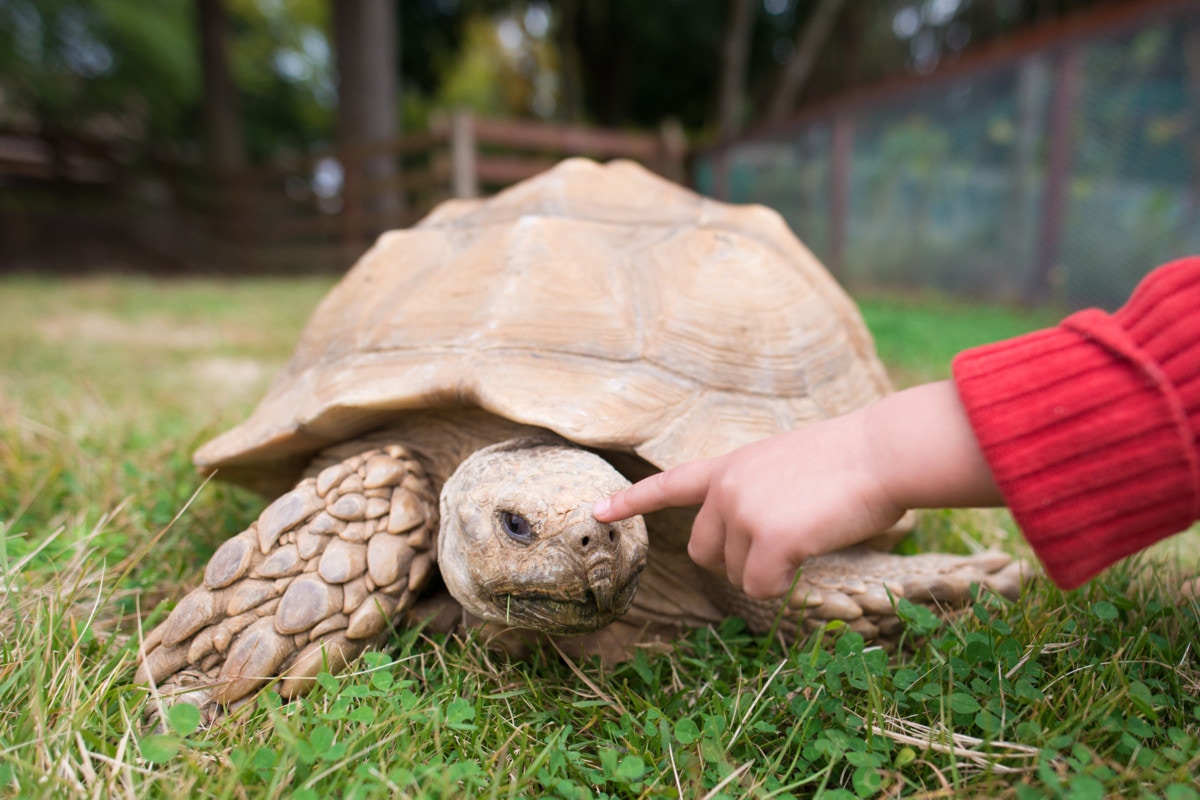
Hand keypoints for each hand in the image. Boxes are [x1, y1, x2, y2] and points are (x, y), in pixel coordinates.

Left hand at [593, 381, 1001, 598]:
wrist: (879, 453)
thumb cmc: (848, 461)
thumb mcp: (786, 465)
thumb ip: (755, 493)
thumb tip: (752, 537)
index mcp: (729, 466)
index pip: (670, 484)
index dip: (632, 501)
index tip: (597, 511)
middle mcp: (725, 488)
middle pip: (706, 553)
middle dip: (737, 562)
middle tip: (782, 544)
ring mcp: (743, 512)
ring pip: (735, 574)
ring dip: (767, 570)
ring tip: (806, 532)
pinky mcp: (768, 538)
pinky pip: (760, 588)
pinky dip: (783, 584)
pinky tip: (808, 553)